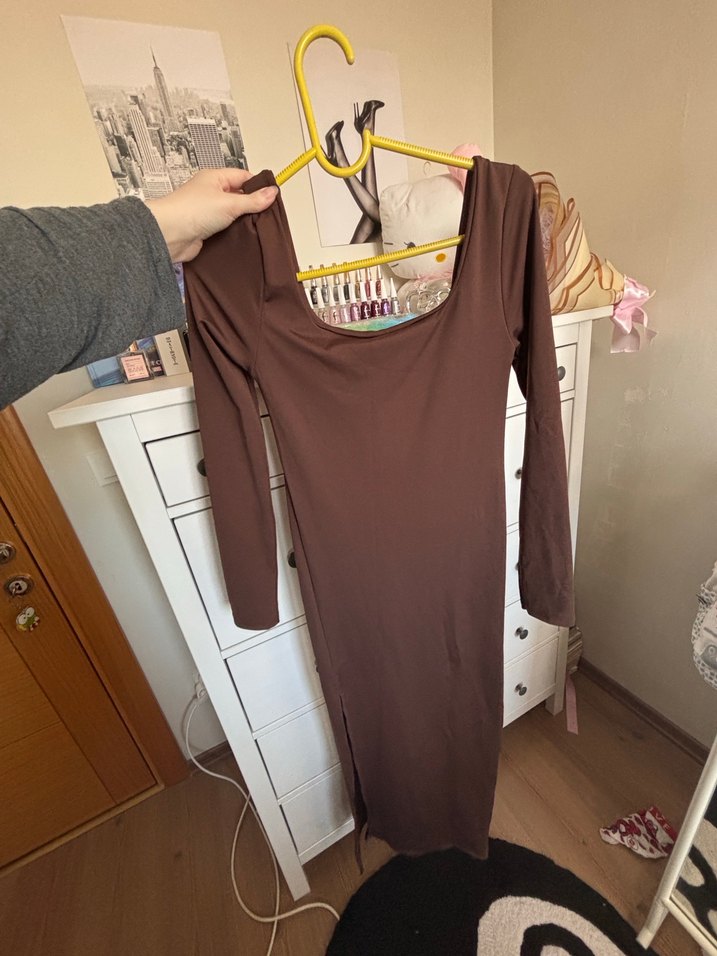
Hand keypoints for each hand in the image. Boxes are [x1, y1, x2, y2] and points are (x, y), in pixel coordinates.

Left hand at [146, 169, 277, 262]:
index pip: (243, 177)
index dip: (258, 186)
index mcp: (215, 178)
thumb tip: (272, 192)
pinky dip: (234, 233)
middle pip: (239, 196)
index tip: (273, 197)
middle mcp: (211, 193)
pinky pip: (225, 229)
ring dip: (243, 222)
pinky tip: (244, 238)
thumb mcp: (229, 202)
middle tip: (268, 215)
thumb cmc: (191, 211)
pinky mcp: (206, 230)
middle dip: (252, 206)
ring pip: (233, 215)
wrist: (169, 235)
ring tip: (258, 228)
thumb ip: (253, 200)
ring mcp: (208, 212)